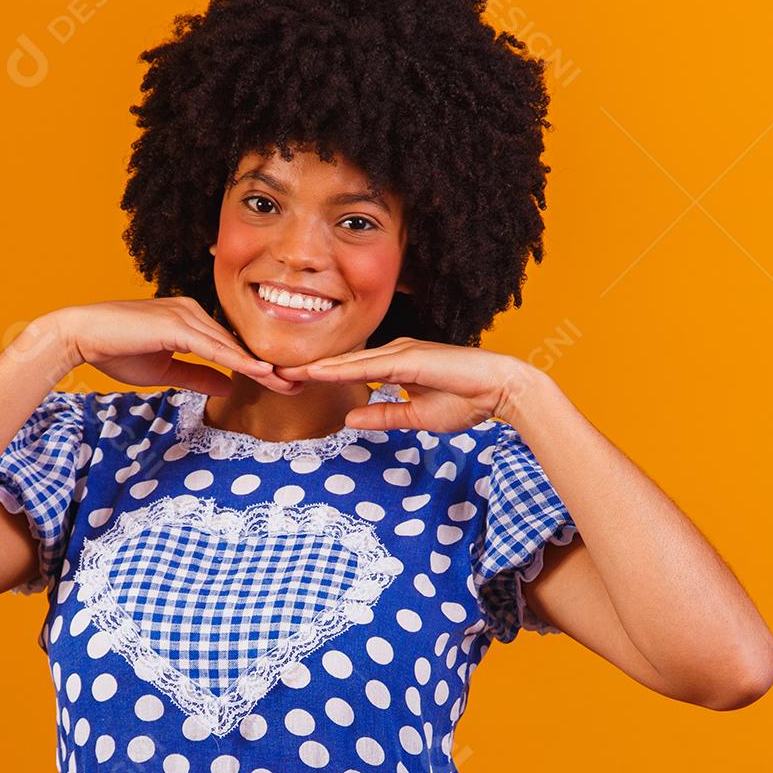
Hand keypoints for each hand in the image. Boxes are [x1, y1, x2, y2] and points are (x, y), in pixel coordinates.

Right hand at [28, 298, 301, 394]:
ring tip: (287, 383)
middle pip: (238, 343)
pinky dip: (237, 360)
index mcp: (190, 320)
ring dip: (260, 366)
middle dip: (268, 366)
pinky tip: (259, 372)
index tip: (281, 383)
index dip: (256, 365)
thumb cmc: (116, 352)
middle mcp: (192, 311)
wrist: (80, 337)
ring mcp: (185, 314)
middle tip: (298, 384)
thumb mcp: (165, 372)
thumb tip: (228, 388)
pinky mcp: (175, 324)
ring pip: (231, 345)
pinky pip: (213, 347)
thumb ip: (198, 377)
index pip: (230, 346)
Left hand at [274, 337, 534, 431]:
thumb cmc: (466, 402)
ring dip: (317, 367)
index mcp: (396, 364)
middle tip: (272, 372)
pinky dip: (341, 368)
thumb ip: (383, 415)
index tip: (291, 380)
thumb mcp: (415, 417)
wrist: (500, 390)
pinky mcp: (409, 358)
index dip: (321, 375)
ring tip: (284, 372)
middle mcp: (395, 353)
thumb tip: (351, 419)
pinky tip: (318, 371)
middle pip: (343, 362)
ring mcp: (401, 352)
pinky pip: (368, 365)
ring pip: (350, 361)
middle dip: (309, 368)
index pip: (350, 370)